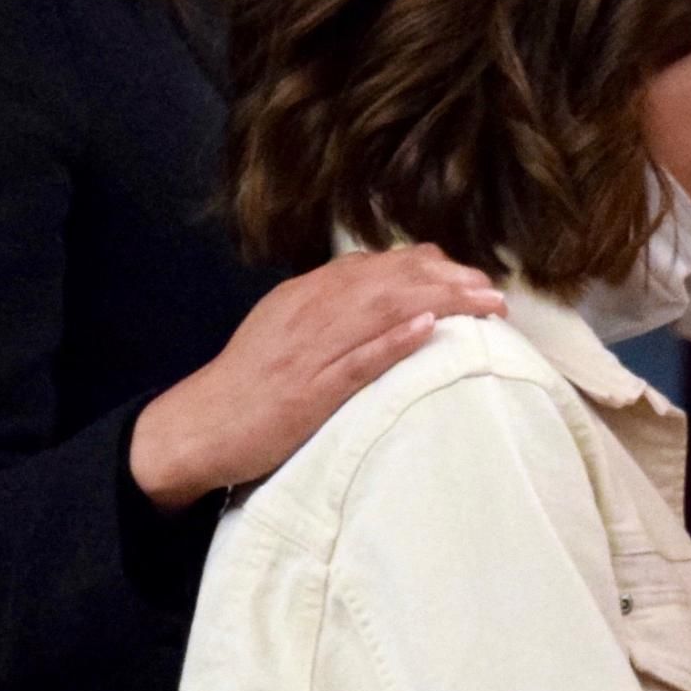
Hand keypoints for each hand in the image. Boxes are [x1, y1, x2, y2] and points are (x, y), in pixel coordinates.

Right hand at [129, 245, 505, 504]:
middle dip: (448, 279)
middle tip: (492, 291)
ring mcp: (311, 350)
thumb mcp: (285, 329)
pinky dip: (394, 342)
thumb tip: (382, 295)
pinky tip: (429, 331)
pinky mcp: (308, 391)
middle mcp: (312, 310)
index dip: (429, 266)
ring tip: (483, 303)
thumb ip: (329, 310)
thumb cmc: (248, 385)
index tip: (468, 276)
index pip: (377, 265)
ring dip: (440, 301)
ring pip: (382, 310)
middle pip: (390, 279)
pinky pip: (356, 360)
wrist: (198, 425)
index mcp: (306, 294)